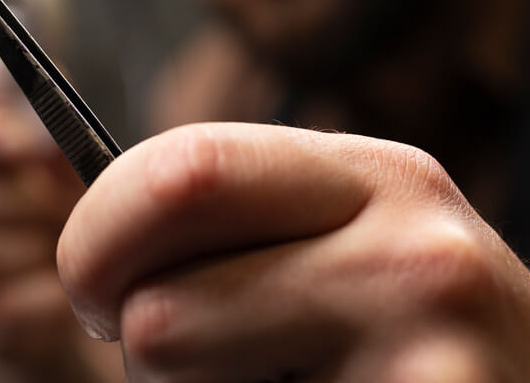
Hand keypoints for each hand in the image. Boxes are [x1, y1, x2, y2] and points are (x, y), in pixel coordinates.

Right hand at [0, 89, 122, 381]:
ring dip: (34, 249)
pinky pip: (1, 308)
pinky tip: (61, 288)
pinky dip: (47, 297)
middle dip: (22, 197)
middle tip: (63, 203)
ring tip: (63, 246)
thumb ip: (49, 115)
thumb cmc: (60, 203)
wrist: (71, 289)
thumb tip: (51, 111)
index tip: (18, 141)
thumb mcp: (60, 146)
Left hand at [58, 122, 529, 381]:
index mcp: (378, 177)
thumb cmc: (437, 349)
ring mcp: (425, 346)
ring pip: (182, 369)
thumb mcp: (365, 249)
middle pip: (160, 290)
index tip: (92, 284)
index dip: (98, 234)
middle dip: (126, 327)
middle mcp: (410, 245)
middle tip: (149, 345)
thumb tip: (98, 248)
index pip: (181, 167)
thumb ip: (257, 228)